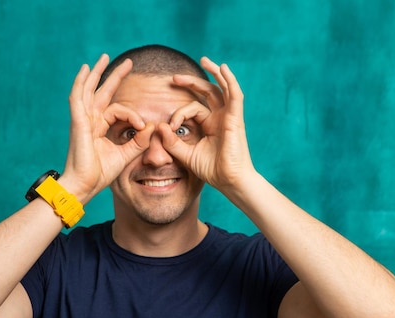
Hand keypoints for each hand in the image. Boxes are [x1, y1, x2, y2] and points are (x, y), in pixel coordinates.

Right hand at [61, 54, 152, 202]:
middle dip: (115, 76)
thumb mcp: (125, 155)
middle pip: (102, 92)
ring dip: (97, 73)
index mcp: (99, 128)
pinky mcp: (78, 122)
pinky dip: (80, 83)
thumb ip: (138, 141)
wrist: (85, 186)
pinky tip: (85, 69)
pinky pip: (78, 98)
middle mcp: (90, 121)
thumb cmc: (99, 174)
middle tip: (128, 61)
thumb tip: (152, 127)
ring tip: (104, 57)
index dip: (133, 115)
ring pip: (89, 90)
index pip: (117, 110)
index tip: (143, 126)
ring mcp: (82, 120)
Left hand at [162, 57, 255, 191]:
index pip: (193, 108)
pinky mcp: (235, 118)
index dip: (178, 114)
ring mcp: (229, 116)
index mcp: (210, 124)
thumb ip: (172, 141)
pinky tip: (223, 69)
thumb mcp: (186, 154)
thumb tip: (159, 126)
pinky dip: (229, 80)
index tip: (169, 127)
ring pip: (222, 88)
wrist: (229, 181)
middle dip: (191, 82)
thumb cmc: (212, 170)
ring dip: (214, 73)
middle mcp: (220, 117)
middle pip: (207, 92)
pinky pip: (235, 95)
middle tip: (173, 77)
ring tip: (204, 59)